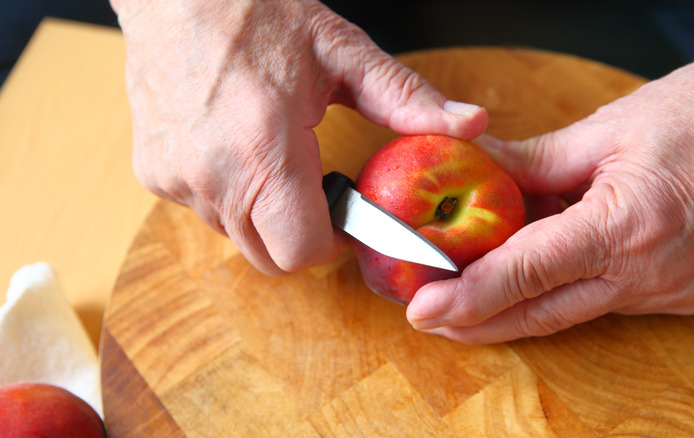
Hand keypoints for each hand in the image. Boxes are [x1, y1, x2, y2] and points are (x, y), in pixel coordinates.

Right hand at [111, 0, 487, 274]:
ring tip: (275, 159)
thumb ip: (407, 98)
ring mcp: (175, 178)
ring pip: (235, 237)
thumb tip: (471, 124)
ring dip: (265, 216)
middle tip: (316, 189)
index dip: (332, 245)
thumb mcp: (341, 51)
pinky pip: (203, 212)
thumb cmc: (256, 12)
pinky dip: (228, 196)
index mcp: (264, 146)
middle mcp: (211, 174)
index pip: (300, 251)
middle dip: (302, 238)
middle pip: (269, 258)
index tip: (346, 216)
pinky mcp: (153, 174)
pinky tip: (237, 150)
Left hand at [406, 1, 693, 343]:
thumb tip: (473, 172)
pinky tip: (544, 279)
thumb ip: (530, 162)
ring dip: (524, 307)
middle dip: (482, 321)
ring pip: (578, 311)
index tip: (424, 311)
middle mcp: (657, 272)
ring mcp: (680, 292)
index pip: (531, 272)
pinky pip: (614, 302)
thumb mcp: (602, 130)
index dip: (471, 296)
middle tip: (431, 320)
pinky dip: (573, 293)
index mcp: (630, 222)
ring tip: (472, 299)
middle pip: (547, 312)